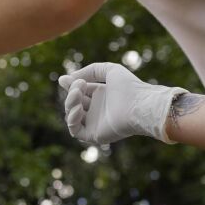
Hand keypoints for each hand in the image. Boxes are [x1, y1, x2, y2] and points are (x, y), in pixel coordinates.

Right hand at [58, 63, 187, 143]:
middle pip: (73, 103)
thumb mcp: (110, 70)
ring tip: (78, 95)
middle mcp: (96, 110)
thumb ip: (90, 70)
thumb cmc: (130, 87)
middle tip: (79, 87)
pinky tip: (79, 109)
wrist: (140, 105)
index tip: (65, 80)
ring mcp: (94, 123)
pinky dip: (72, 120)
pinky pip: (75, 131)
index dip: (71, 85)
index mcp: (100, 96)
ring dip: (70, 104)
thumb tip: (64, 79)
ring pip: (71, 117)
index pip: (78, 91)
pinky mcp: (94, 135)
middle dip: (71, 94)